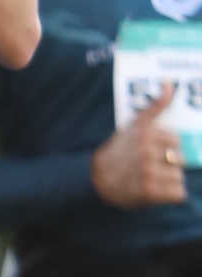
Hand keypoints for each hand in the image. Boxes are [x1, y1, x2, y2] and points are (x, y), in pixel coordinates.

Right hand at [92, 87, 188, 209]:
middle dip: (168, 165)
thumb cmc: (118, 151)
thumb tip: (168, 81)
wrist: (96, 179)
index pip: (175, 141)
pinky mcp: (149, 193)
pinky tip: (158, 193)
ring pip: (179, 178)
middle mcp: (147, 153)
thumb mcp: (135, 124)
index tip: (151, 153)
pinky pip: (178, 194)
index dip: (166, 148)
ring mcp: (148, 173)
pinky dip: (172, 195)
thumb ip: (155, 105)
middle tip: (150, 168)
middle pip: (179, 159)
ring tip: (153, 181)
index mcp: (146, 135)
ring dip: (170, 181)